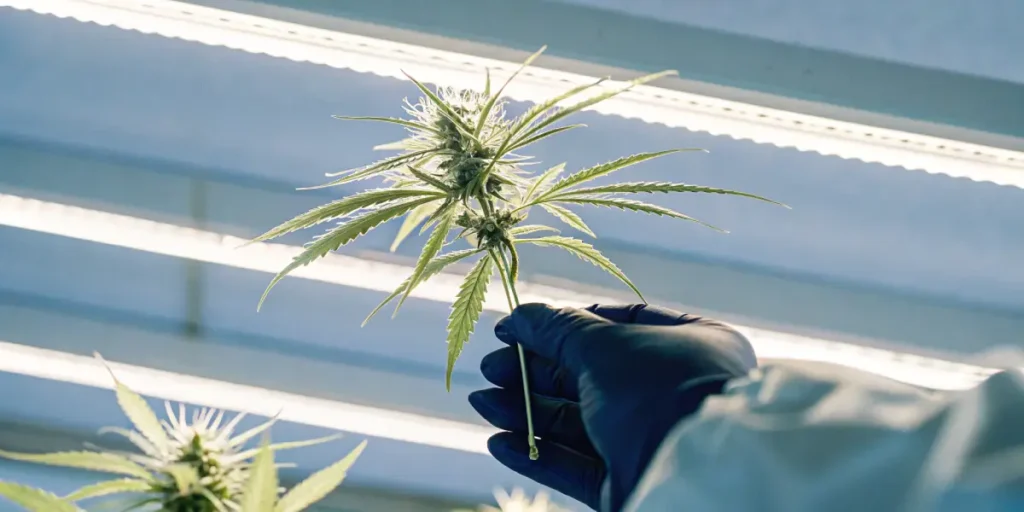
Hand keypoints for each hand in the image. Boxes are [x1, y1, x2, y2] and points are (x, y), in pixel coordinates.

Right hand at [469, 303, 756, 510]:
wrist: (694, 474)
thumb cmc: (658, 390)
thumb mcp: (603, 346)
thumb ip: (556, 330)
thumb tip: (519, 316)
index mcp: (691, 345)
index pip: (619, 323)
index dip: (565, 323)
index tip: (517, 327)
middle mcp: (675, 390)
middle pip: (591, 374)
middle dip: (536, 371)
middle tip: (491, 367)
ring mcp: (652, 438)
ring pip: (579, 421)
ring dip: (527, 411)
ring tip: (482, 402)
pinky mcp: (630, 479)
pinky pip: (578, 464)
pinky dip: (538, 452)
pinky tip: (499, 442)